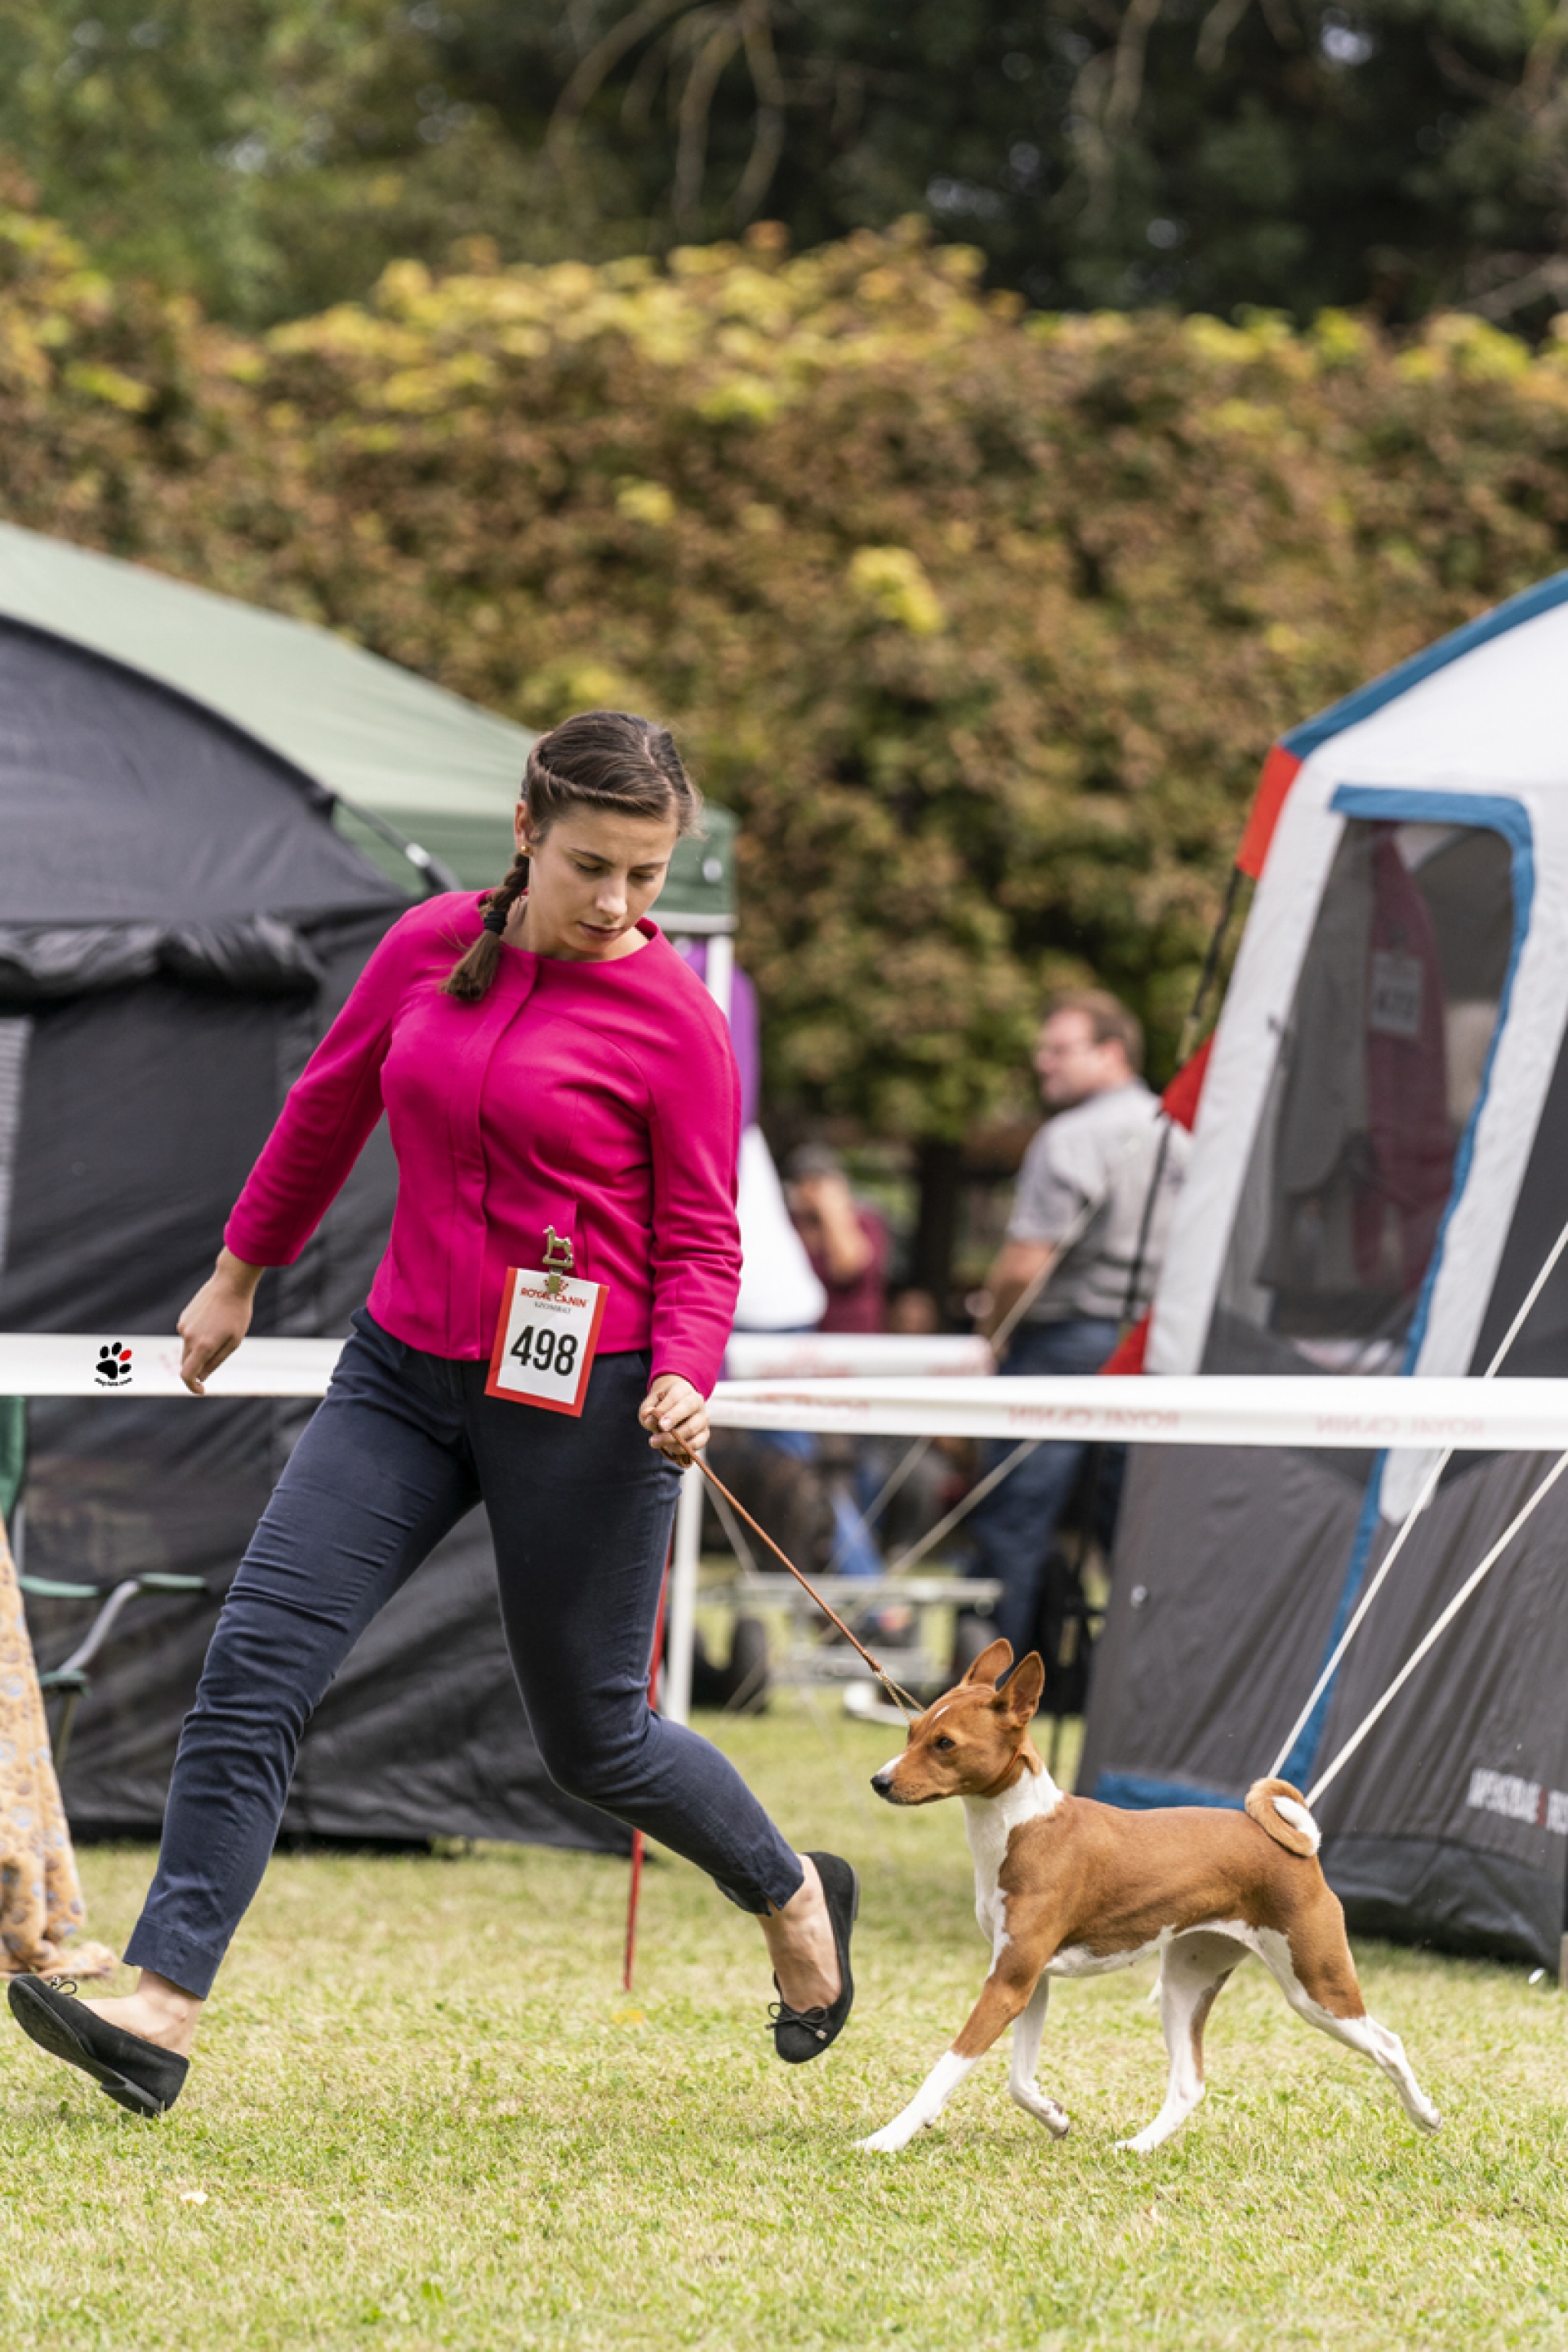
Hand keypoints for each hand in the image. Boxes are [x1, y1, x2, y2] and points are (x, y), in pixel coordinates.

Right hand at [176, 1249, 262, 1394]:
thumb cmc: (237, 1313)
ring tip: (221, 1332)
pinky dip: (197, 1336)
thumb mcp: (234, 1341)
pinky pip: (188, 1334)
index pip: (187, 1375)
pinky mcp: (183, 1317)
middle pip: (186, 1363)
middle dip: (198, 1368)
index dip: (192, 1386)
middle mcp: (188, 1336)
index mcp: (202, 1346)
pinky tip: (213, 1322)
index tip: (201, 1390)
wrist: (230, 1283)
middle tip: (217, 1360)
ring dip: (199, 1350)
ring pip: (187, 1348)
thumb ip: (216, 1361)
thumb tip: (202, 1376)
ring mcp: (183, 1326)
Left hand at [638, 1373, 708, 1461]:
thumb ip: (647, 1409)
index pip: (676, 1396)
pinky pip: (697, 1443)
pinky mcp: (705, 1433)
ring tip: (656, 1443)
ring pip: (692, 1429)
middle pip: (688, 1409)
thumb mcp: (650, 1404)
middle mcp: (697, 1401)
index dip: (665, 1409)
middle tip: (655, 1436)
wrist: (674, 1407)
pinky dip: (682, 1448)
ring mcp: (703, 1417)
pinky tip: (668, 1447)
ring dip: (673, 1440)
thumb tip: (647, 1418)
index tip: (654, 1422)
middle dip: (672, 1422)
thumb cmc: (660, 1405)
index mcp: (683, 1389)